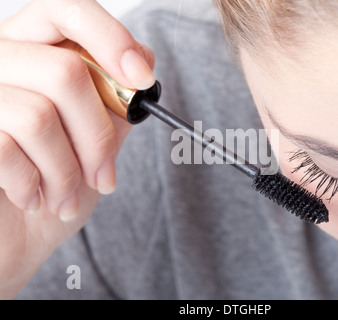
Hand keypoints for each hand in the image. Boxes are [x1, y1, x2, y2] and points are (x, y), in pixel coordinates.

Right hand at [0, 0, 154, 297]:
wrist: (12, 238)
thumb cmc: (55, 186)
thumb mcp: (96, 141)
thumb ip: (114, 100)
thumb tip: (143, 62)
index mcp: (33, 52)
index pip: (67, 10)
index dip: (111, 38)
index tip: (143, 79)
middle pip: (65, 72)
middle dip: (98, 137)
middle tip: (105, 177)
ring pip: (40, 116)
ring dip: (67, 171)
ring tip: (67, 197)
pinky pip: (8, 148)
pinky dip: (36, 184)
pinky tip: (36, 198)